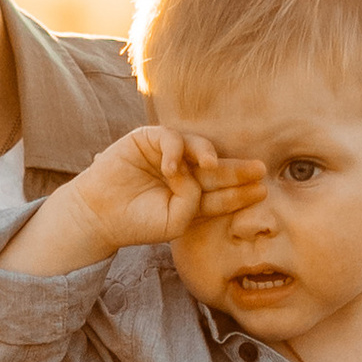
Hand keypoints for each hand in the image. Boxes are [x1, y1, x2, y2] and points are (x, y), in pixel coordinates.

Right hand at [1, 127, 262, 276]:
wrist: (99, 216)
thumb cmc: (137, 222)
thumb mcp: (175, 221)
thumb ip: (194, 202)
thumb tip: (200, 172)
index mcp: (193, 194)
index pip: (222, 191)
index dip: (241, 191)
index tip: (261, 191)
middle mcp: (185, 171)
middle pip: (216, 167)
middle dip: (236, 169)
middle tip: (259, 170)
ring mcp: (167, 154)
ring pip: (197, 147)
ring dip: (208, 154)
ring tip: (211, 165)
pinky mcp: (148, 140)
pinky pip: (170, 138)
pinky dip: (173, 151)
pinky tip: (171, 168)